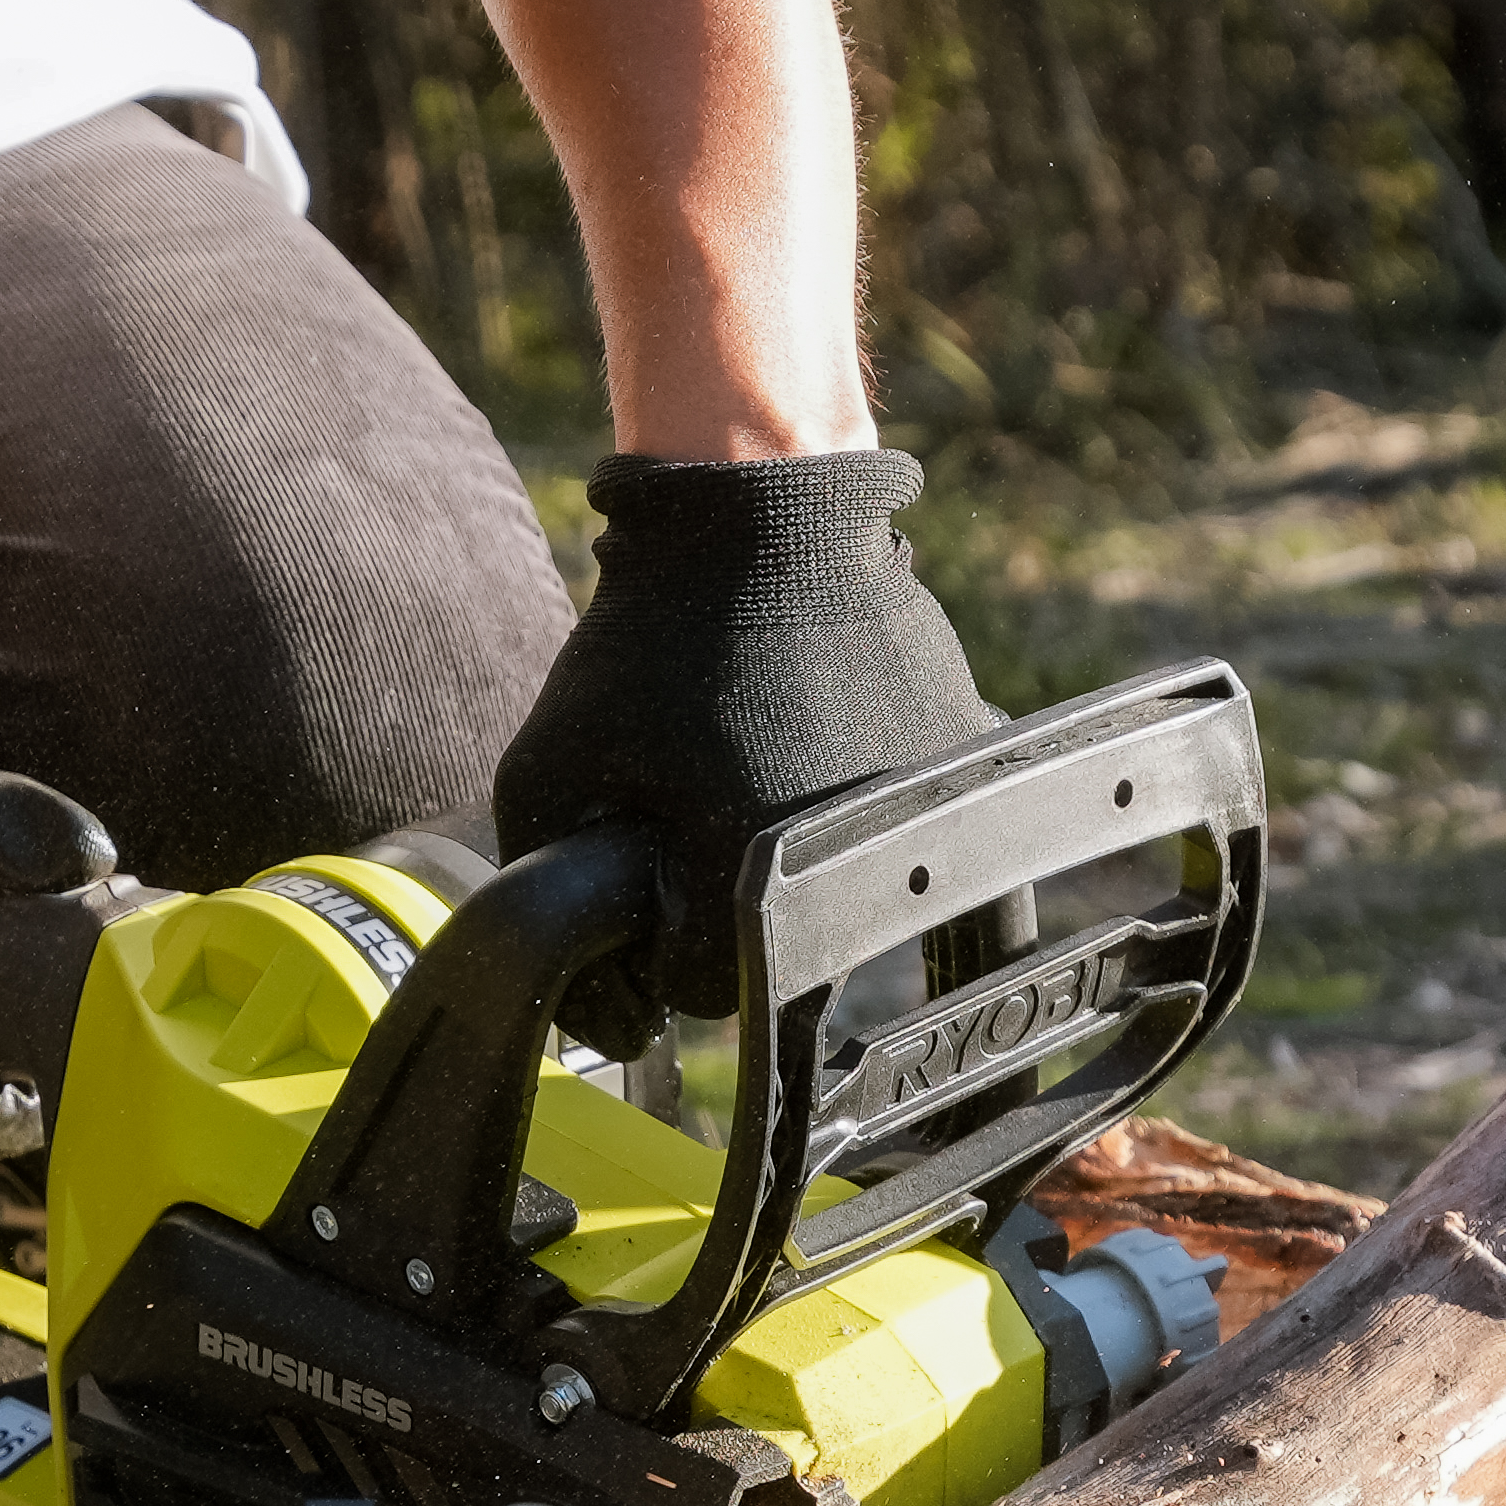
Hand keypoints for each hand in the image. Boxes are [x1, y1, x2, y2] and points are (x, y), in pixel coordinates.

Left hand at [486, 450, 997, 1039]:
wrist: (765, 512)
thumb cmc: (655, 636)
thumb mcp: (548, 761)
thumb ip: (543, 871)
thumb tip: (571, 958)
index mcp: (756, 887)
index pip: (706, 993)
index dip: (651, 955)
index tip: (638, 899)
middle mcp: (861, 863)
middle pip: (784, 953)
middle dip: (721, 911)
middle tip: (683, 825)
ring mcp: (925, 804)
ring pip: (847, 884)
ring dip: (786, 855)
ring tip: (742, 768)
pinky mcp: (962, 746)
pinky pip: (897, 810)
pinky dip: (844, 791)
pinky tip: (803, 727)